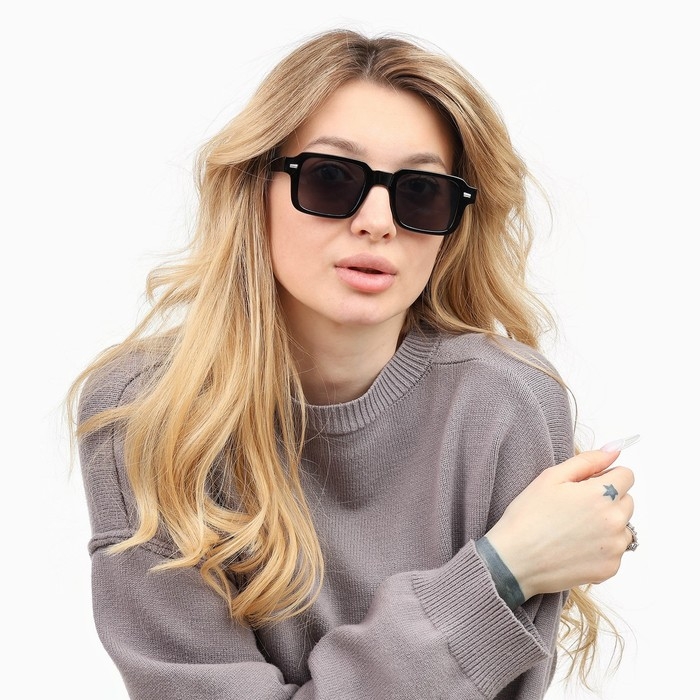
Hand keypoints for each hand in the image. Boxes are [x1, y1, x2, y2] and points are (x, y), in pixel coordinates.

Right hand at [483, 448, 634, 600]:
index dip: (605, 476)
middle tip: (576, 508)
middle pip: (627, 501)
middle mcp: (614, 521)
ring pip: (624, 527)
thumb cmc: (528, 516)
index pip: (626, 476)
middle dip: (608, 500)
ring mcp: (615, 547)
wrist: (514, 561)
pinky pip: (615, 550)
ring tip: (575, 529)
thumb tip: (615, 450)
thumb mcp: (551, 478)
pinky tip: (576, 547)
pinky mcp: (610, 568)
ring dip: (608, 525)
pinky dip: (601, 548)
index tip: (587, 485)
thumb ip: (587, 461)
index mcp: (601, 494)